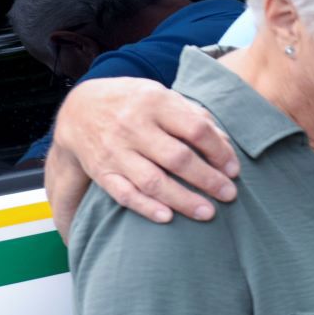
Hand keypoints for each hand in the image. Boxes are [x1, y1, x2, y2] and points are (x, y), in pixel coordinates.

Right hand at [54, 77, 240, 224]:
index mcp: (154, 102)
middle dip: (208, 179)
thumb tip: (225, 145)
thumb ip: (194, 117)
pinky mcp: (102, 171)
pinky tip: (168, 217)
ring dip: (183, 200)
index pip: (195, 130)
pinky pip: (124, 193)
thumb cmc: (135, 104)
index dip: (219, 152)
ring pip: (153, 181)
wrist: (80, 109)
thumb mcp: (163, 97)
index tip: (233, 169)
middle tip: (229, 194)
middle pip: (177, 158)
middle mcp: (133, 126)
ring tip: (208, 213)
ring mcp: (115, 150)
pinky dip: (145, 207)